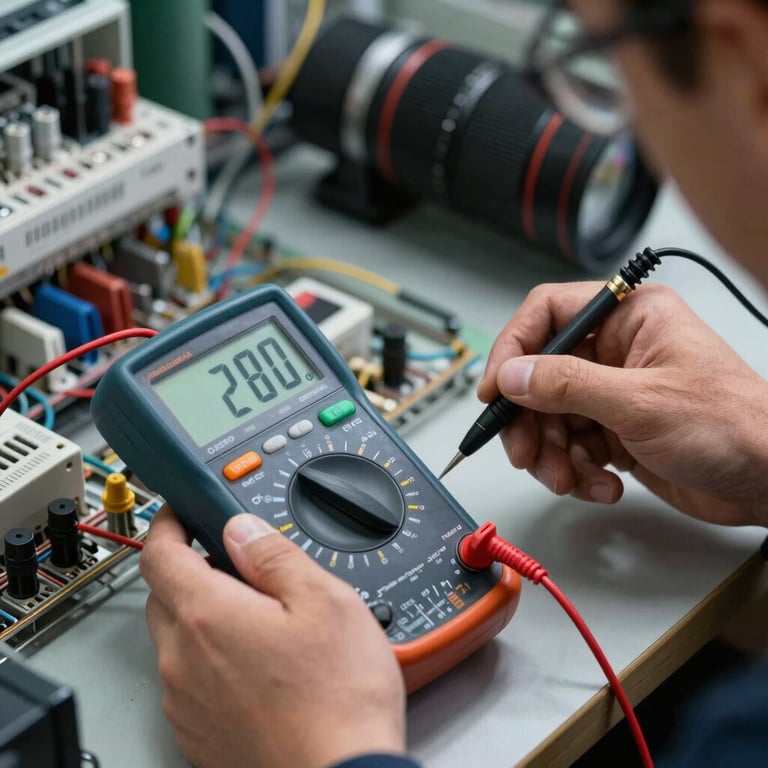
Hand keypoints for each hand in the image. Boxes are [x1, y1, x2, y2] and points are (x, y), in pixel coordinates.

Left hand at [141, 507, 405, 767]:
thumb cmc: (339, 699)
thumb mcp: (324, 600)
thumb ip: (274, 555)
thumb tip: (241, 529)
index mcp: (208, 616)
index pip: (159, 553)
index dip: (167, 524)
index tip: (180, 514)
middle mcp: (183, 660)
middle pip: (163, 595)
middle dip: (190, 569)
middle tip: (235, 567)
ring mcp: (185, 702)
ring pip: (175, 640)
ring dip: (201, 618)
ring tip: (259, 623)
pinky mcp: (197, 734)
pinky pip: (187, 680)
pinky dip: (208, 661)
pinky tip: (257, 668)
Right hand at [477, 282, 767, 526]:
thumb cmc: (735, 426)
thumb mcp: (642, 402)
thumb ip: (569, 385)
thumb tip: (513, 375)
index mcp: (628, 318)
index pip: (547, 314)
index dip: (513, 349)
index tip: (495, 390)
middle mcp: (616, 350)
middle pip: (540, 374)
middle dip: (529, 419)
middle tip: (525, 451)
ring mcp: (614, 392)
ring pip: (550, 416)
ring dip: (552, 454)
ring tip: (568, 478)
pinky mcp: (615, 430)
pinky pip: (571, 446)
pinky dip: (577, 471)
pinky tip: (603, 483)